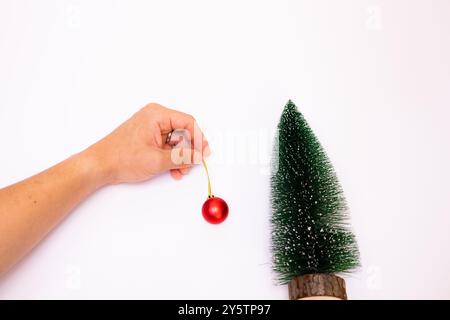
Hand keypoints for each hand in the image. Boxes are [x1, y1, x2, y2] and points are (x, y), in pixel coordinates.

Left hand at [84, 103, 208, 184]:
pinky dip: (171, 158)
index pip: (188, 122)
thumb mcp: (157, 160)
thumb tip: (199, 155)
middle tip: (190, 165)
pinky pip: (166, 146)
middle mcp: (155, 118)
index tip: (203, 153)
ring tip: (179, 171)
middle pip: (183, 132)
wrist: (99, 166)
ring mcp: (151, 128)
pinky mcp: (148, 138)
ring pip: (176, 141)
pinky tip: (172, 170)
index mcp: (157, 114)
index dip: (199, 138)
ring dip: (180, 158)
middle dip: (188, 151)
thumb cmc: (121, 157)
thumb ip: (182, 157)